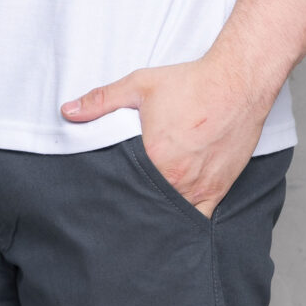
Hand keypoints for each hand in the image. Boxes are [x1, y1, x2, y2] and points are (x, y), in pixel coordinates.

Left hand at [61, 54, 272, 218]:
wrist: (238, 83)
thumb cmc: (191, 83)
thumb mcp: (139, 85)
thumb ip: (101, 100)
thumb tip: (67, 111)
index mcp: (154, 158)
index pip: (123, 188)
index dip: (112, 195)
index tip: (103, 200)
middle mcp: (176, 179)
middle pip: (147, 206)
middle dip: (133, 209)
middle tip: (119, 216)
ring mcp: (199, 188)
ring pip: (172, 217)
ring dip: (158, 216)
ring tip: (143, 218)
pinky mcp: (219, 189)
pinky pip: (200, 218)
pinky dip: (186, 221)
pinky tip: (174, 222)